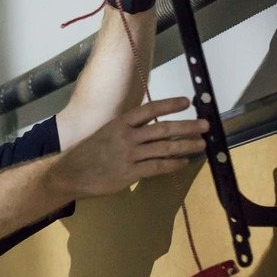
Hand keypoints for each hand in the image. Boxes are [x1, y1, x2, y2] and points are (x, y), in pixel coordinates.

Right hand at [52, 97, 207, 198]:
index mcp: (120, 123)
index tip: (187, 102)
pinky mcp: (130, 173)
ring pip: (164, 148)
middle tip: (205, 125)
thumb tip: (151, 129)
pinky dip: (172, 164)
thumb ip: (127, 130)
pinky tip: (183, 162)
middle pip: (163, 129)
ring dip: (186, 146)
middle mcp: (127, 136)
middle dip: (187, 127)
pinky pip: (157, 167)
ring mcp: (129, 155)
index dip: (169, 104)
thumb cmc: (89, 153)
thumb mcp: (106, 133)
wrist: (72, 173)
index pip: (150, 109)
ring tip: (201, 144)